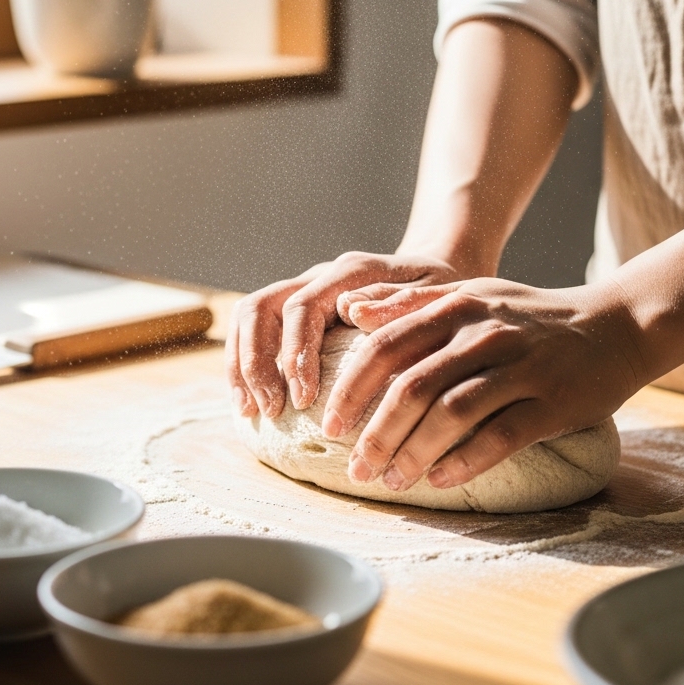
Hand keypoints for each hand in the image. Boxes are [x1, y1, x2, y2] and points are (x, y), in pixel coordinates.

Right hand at [226, 252, 466, 418]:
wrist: (439, 277)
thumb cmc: (441, 295)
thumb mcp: (435, 295)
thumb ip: (396, 302)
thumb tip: (351, 311)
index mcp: (349, 272)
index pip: (302, 307)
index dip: (295, 353)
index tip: (303, 399)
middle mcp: (318, 278)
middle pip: (260, 307)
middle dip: (257, 361)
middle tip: (272, 410)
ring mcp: (303, 293)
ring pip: (248, 317)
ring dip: (241, 365)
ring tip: (252, 412)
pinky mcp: (296, 315)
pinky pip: (255, 333)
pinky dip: (244, 367)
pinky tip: (250, 405)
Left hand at [323, 278, 646, 490]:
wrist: (619, 325)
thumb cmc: (532, 317)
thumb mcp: (472, 295)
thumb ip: (410, 303)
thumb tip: (350, 311)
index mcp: (457, 306)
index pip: (387, 347)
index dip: (352, 388)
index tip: (328, 425)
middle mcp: (485, 333)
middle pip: (413, 385)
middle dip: (376, 432)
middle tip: (355, 467)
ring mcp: (522, 367)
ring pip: (452, 413)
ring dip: (415, 453)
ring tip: (392, 480)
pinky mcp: (554, 402)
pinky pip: (501, 436)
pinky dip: (465, 461)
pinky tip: (441, 480)